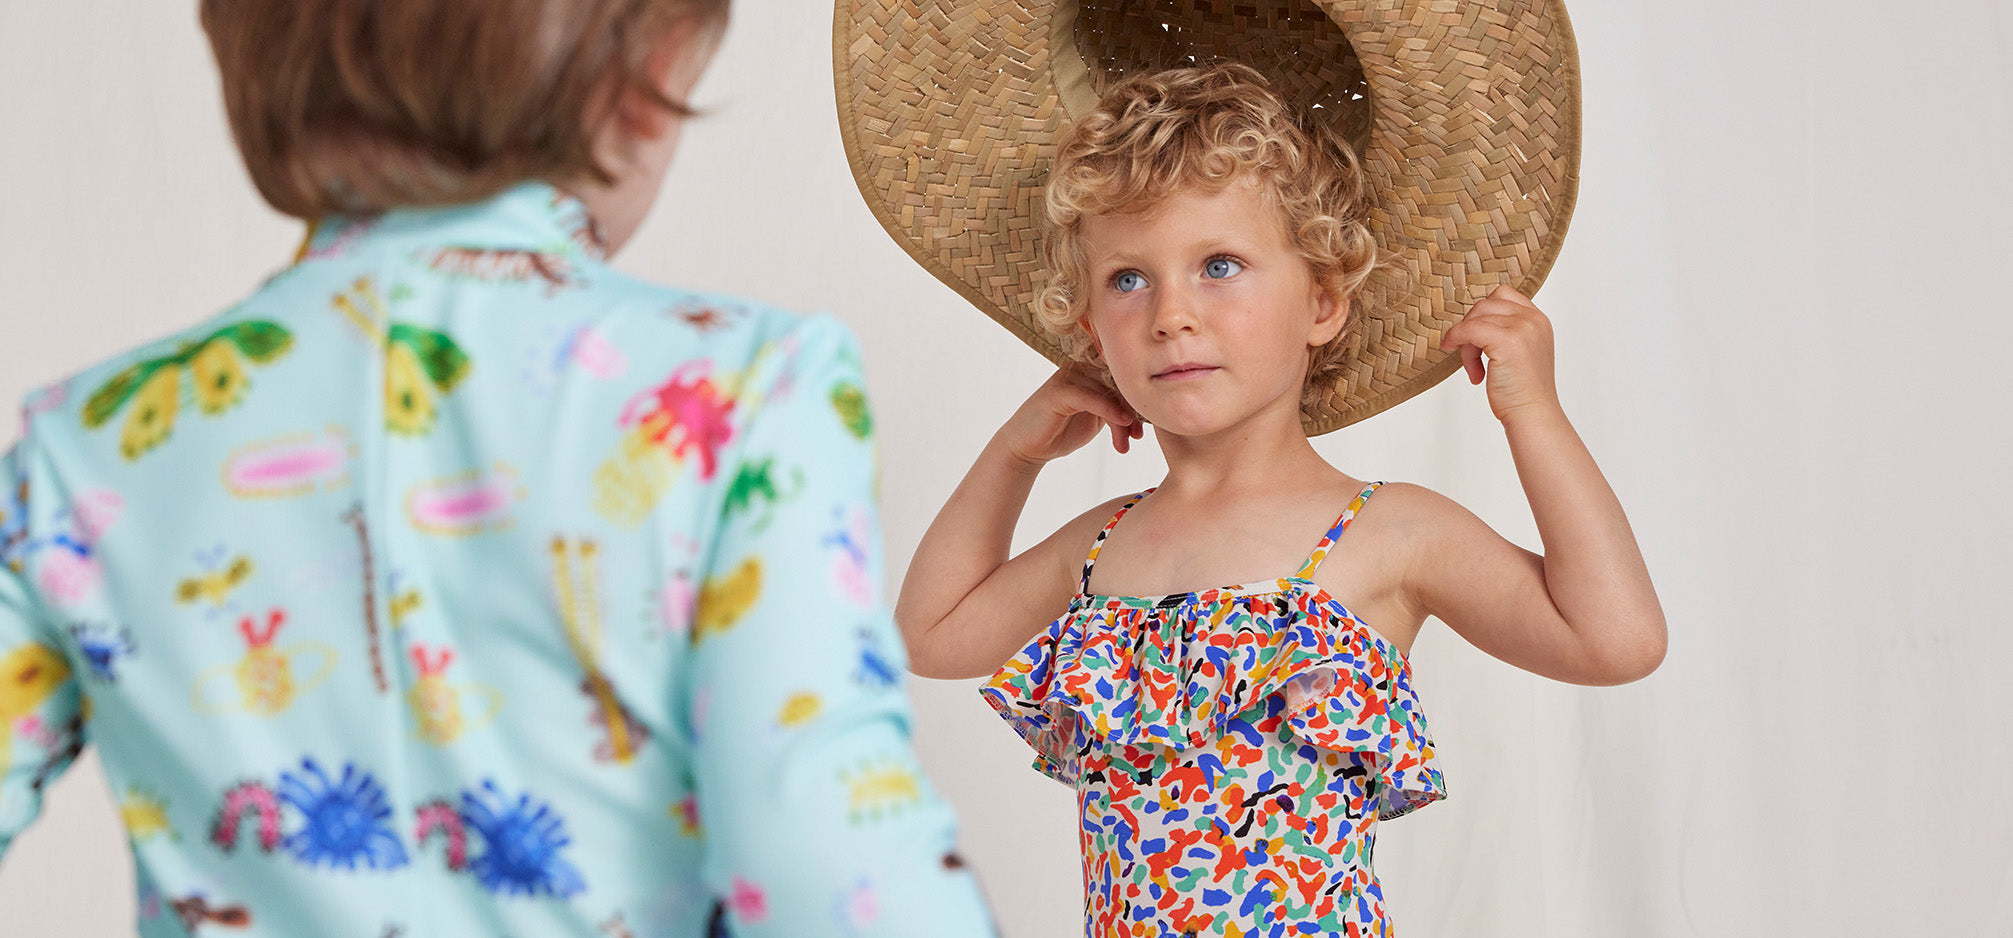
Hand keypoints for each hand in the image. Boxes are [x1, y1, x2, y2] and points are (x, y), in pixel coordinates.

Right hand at [998, 366, 1142, 467]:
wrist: (1029, 448)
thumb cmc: (1062, 432)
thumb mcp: (1096, 419)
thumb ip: (1115, 407)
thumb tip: (1147, 408)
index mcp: (1089, 371)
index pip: (1122, 378)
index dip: (1137, 401)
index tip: (1144, 428)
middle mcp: (1079, 368)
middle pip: (1118, 383)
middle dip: (1132, 411)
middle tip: (1138, 437)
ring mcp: (1068, 377)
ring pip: (1108, 392)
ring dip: (1122, 420)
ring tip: (1126, 443)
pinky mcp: (1059, 391)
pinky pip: (1092, 398)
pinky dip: (1110, 411)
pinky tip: (1123, 425)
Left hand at [1438, 284, 1561, 422]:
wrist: (1532, 414)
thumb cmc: (1522, 391)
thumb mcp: (1520, 352)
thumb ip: (1507, 332)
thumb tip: (1473, 323)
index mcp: (1538, 320)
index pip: (1502, 295)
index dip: (1482, 314)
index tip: (1476, 338)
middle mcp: (1533, 319)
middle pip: (1485, 305)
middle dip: (1471, 329)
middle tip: (1472, 359)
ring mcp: (1522, 328)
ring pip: (1475, 318)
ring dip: (1466, 344)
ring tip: (1474, 370)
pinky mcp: (1507, 340)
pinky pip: (1468, 329)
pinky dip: (1458, 341)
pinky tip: (1468, 368)